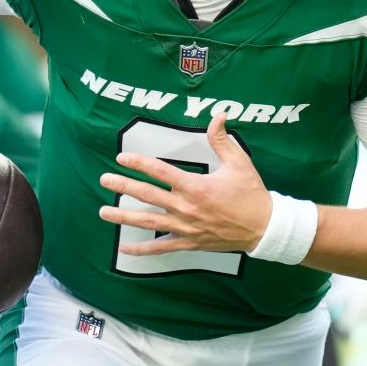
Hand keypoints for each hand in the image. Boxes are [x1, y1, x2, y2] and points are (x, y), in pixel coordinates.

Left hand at [98, 113, 272, 255]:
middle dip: (123, 186)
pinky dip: (141, 250)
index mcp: (195, 186)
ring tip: (103, 211)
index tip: (122, 157)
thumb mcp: (239, 162)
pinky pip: (161, 248)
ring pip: (148, 222)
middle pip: (147, 195)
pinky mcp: (189, 242)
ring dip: (123, 217)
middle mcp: (186, 207)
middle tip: (104, 179)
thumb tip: (218, 114)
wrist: (264, 227)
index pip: (160, 171)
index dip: (139, 163)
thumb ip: (222, 139)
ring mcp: (185, 227)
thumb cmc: (251, 194)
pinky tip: (124, 249)